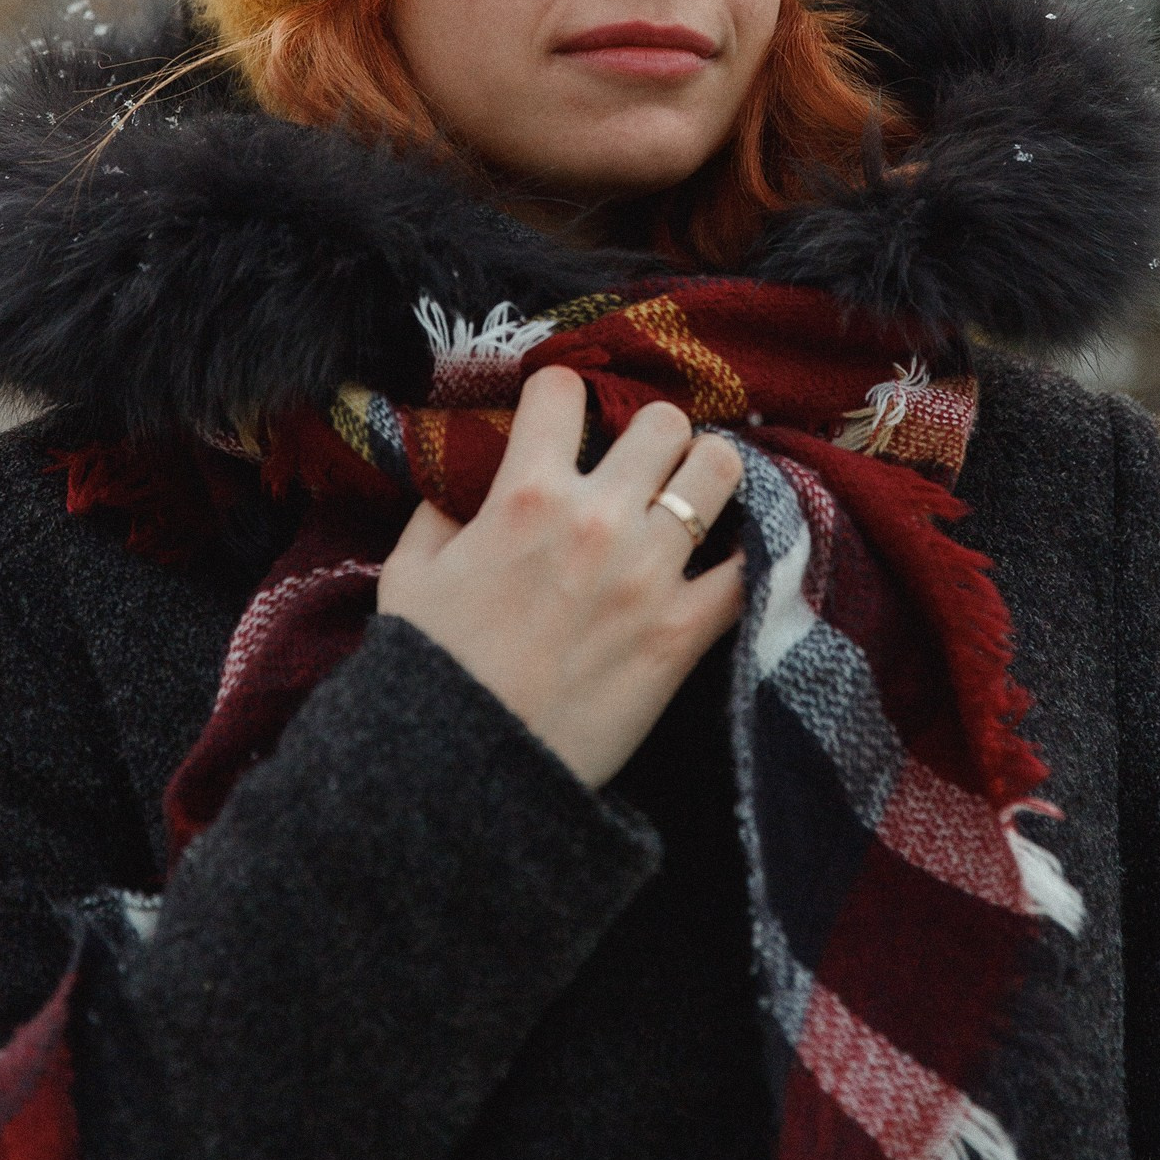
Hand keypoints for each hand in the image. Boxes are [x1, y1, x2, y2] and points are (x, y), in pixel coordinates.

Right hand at [376, 367, 744, 787]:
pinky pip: (748, 568)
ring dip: (708, 477)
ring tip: (692, 501)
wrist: (464, 770)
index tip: (562, 418)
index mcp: (525, 495)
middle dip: (654, 437)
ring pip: (720, 470)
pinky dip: (747, 556)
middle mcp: (596, 518)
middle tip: (642, 468)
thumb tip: (457, 484)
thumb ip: (438, 513)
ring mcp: (648, 573)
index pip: (562, 389)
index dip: (560, 396)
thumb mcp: (410, 576)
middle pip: (664, 421)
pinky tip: (730, 560)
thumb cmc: (431, 670)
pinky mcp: (683, 633)